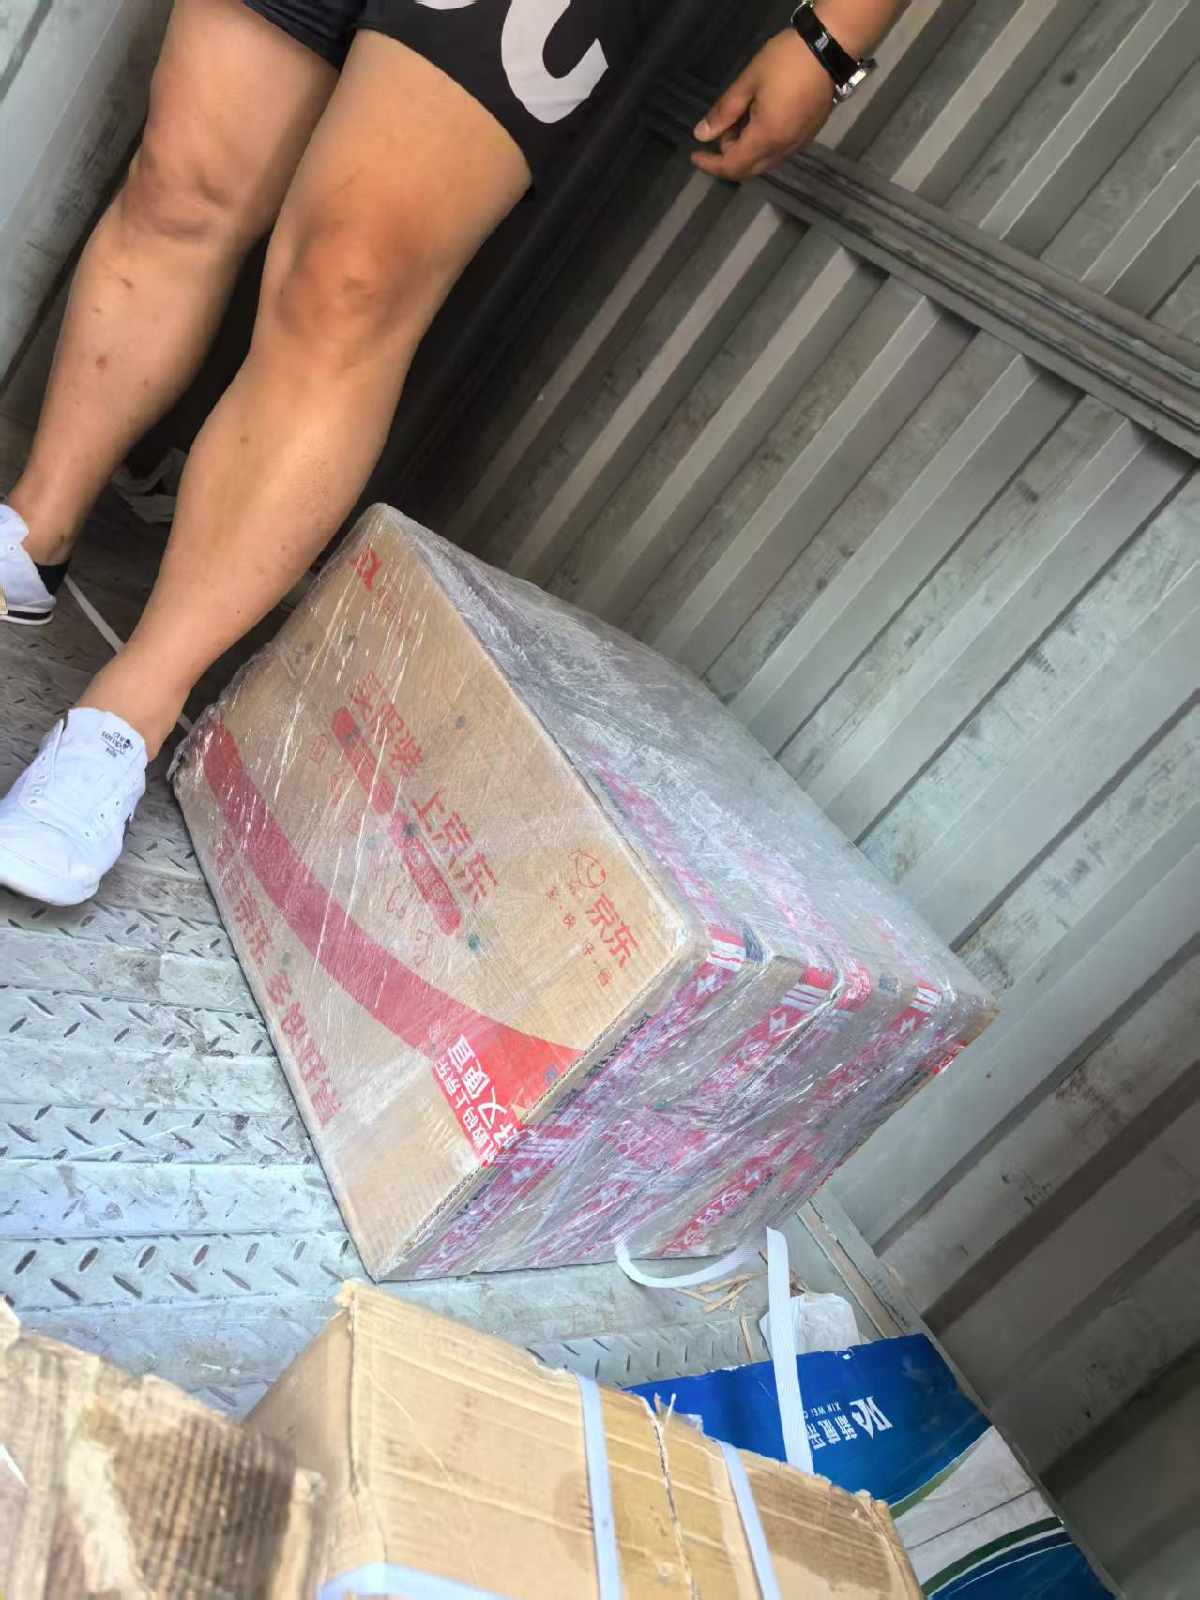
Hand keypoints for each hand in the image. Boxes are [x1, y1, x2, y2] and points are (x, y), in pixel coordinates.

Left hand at [692, 29, 835, 181]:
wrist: (831, 48)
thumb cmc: (786, 61)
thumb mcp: (749, 81)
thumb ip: (724, 111)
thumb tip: (701, 135)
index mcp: (766, 138)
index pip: (732, 166)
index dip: (711, 165)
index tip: (695, 156)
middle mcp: (783, 149)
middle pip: (749, 170)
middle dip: (729, 157)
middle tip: (723, 128)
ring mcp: (798, 144)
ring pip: (765, 162)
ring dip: (747, 151)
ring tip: (741, 119)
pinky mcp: (808, 136)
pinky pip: (779, 153)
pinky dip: (763, 146)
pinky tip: (761, 120)